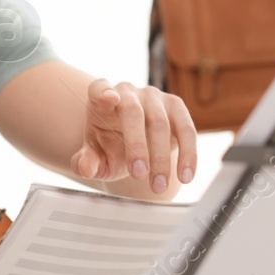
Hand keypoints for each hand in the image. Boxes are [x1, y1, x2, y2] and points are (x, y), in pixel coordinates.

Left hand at [71, 77, 196, 193]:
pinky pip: (186, 130)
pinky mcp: (176, 108)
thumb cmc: (108, 147)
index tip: (108, 99)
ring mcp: (154, 97)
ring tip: (158, 185)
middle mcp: (128, 92)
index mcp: (100, 98)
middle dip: (137, 146)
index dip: (103, 93)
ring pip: (161, 123)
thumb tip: (86, 168)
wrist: (134, 147)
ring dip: (161, 158)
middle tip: (138, 175)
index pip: (99, 89)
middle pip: (133, 112)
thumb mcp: (95, 158)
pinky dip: (188, 154)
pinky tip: (186, 176)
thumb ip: (86, 162)